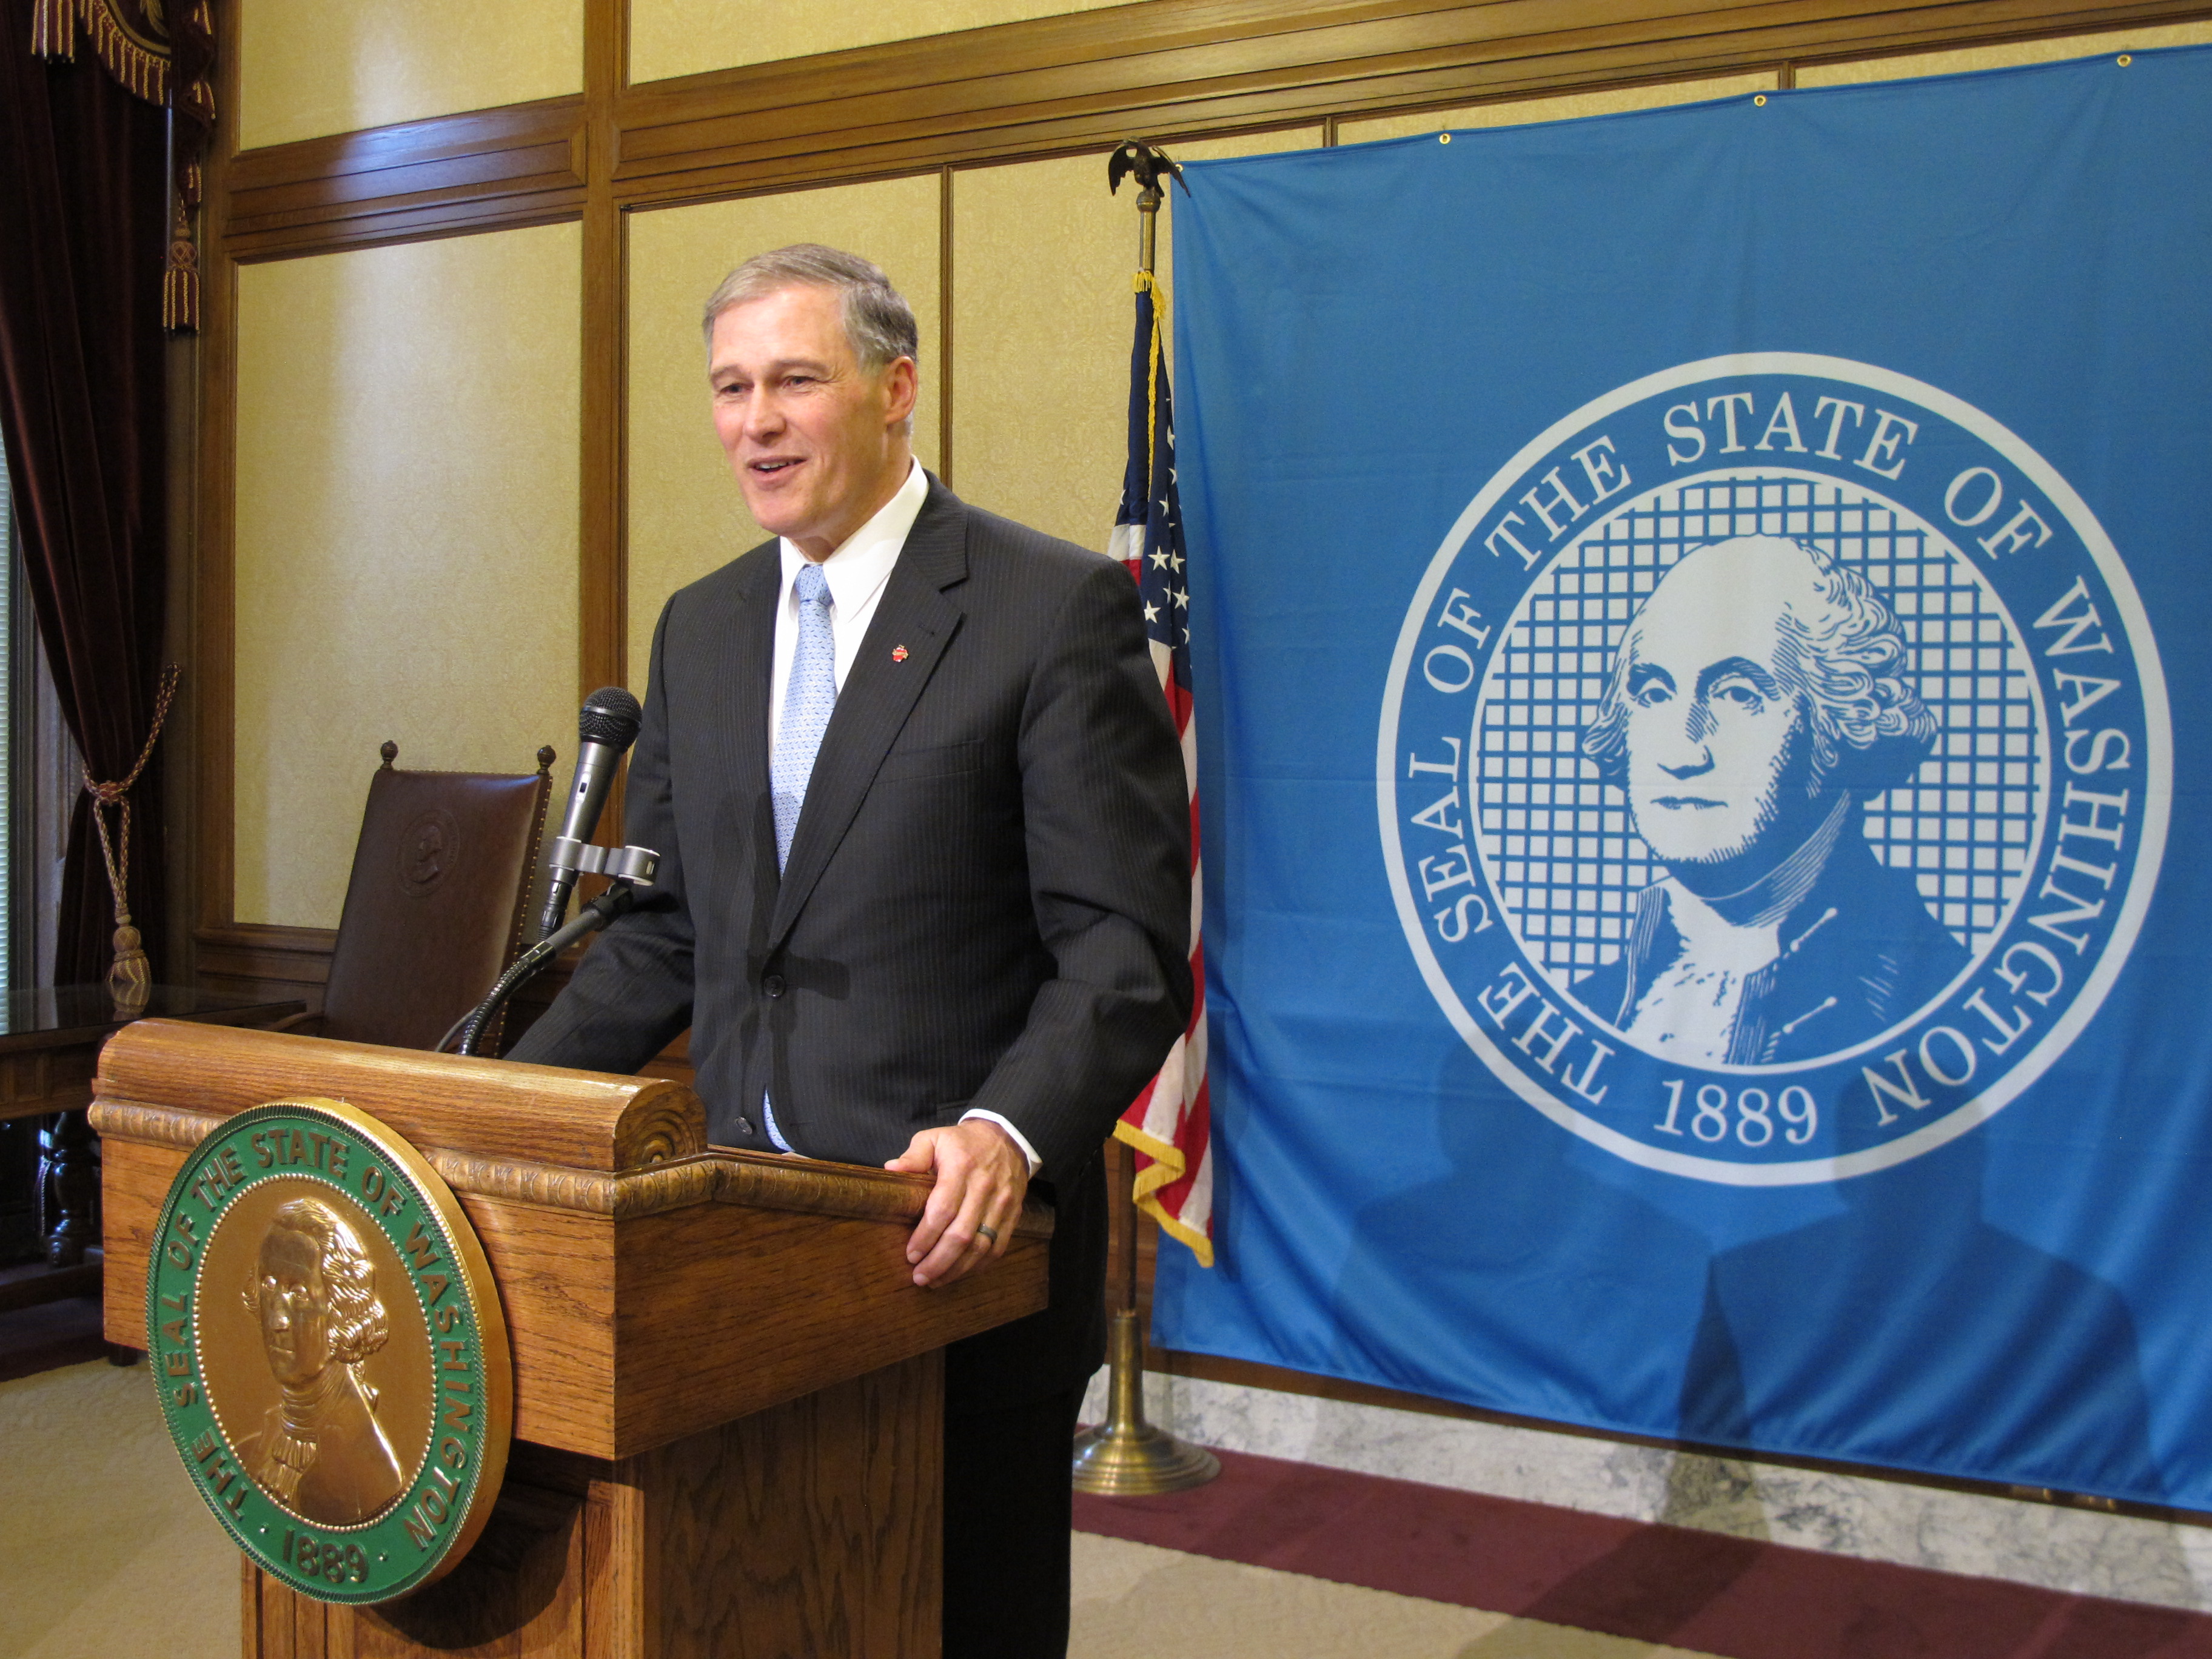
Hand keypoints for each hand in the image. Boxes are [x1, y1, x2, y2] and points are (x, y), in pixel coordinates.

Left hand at [885, 1119, 1029, 1287]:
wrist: (1007, 1138)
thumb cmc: (962, 1143)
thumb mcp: (934, 1138)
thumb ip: (913, 1155)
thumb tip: (890, 1170)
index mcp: (961, 1168)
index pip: (943, 1210)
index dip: (926, 1237)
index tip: (910, 1254)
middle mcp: (984, 1187)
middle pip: (961, 1234)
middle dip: (938, 1261)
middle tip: (919, 1277)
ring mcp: (1002, 1203)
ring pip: (981, 1246)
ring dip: (957, 1269)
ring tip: (935, 1281)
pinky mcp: (1013, 1214)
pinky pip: (997, 1247)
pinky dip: (978, 1265)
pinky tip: (960, 1273)